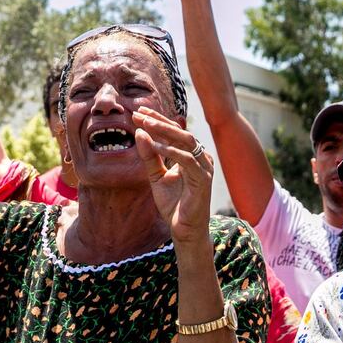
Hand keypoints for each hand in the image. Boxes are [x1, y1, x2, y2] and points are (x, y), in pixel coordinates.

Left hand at [132, 106, 212, 244]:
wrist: (184, 229)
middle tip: (140, 113)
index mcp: (191, 155)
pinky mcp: (203, 179)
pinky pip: (187, 160)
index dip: (157, 120)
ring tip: (146, 124)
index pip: (174, 132)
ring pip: (186, 141)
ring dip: (165, 131)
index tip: (138, 112)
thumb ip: (150, 156)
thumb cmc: (174, 204)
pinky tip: (153, 145)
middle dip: (159, 121)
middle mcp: (201, 158)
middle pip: (180, 132)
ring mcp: (204, 167)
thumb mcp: (156, 176)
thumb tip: (140, 132)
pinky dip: (170, 151)